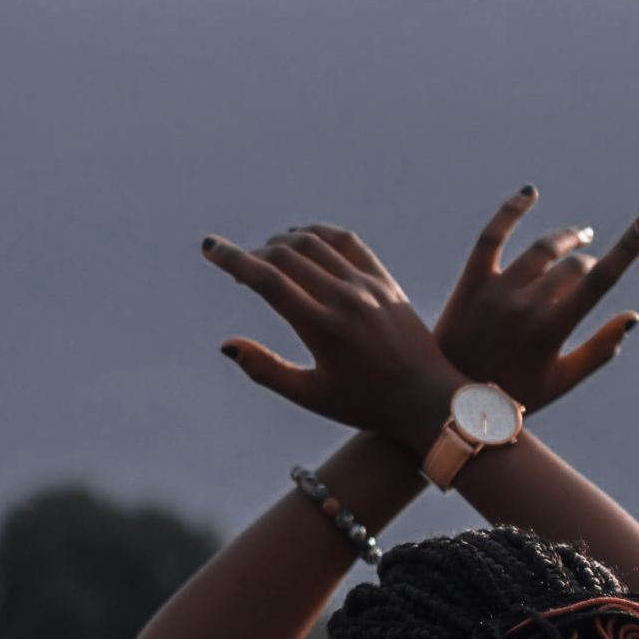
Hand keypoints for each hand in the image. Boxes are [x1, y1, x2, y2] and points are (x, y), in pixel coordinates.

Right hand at [202, 228, 470, 450]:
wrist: (428, 400)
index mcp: (323, 329)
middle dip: (254, 254)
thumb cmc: (366, 404)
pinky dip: (319, 234)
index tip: (209, 248)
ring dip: (283, 241)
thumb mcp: (311, 396)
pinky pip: (347, 242)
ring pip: (315, 242)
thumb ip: (265, 370)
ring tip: (267, 255)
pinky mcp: (385, 281)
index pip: (268, 280)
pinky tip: (304, 241)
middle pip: (287, 255)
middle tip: (239, 268)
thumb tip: (226, 345)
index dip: (233, 260)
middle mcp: (345, 300)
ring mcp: (368, 287)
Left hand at [432, 186, 638, 412]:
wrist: (449, 403)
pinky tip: (529, 193)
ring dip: (566, 240)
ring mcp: (495, 292)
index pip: (597, 283)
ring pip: (542, 250)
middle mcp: (523, 307)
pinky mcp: (471, 283)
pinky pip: (491, 236)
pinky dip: (511, 211)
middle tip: (590, 270)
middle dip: (588, 265)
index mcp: (549, 332)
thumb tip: (631, 316)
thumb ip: (599, 351)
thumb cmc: (512, 398)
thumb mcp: (560, 382)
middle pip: (572, 267)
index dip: (627, 249)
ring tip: (578, 238)